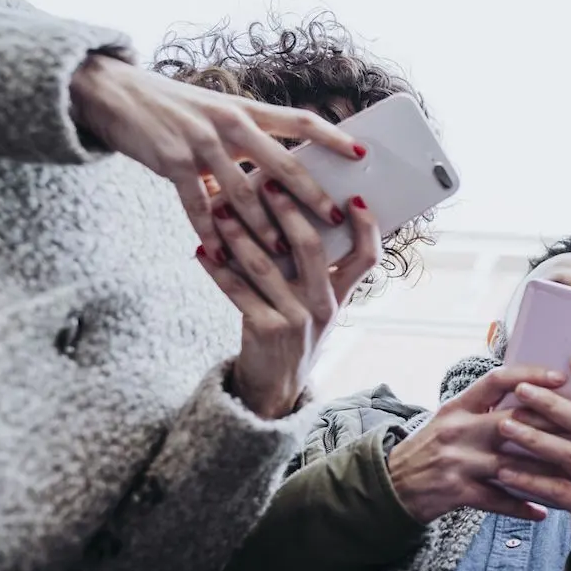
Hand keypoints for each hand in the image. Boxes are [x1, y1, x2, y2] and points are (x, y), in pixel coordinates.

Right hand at [69, 54, 365, 261]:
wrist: (113, 92)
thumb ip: (247, 140)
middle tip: (335, 218)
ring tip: (284, 253)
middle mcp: (229, 122)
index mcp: (245, 109)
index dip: (333, 137)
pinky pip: (198, 204)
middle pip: (281, 163)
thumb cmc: (172, 108)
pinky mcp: (172, 160)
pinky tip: (223, 254)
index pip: (300, 120)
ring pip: (243, 192)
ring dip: (264, 227)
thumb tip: (281, 173)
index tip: (363, 154)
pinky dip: (212, 232)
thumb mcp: (215, 113)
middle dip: (310, 195)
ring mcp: (200, 141)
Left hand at [197, 184, 379, 418]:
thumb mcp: (316, 306)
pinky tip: (202, 249)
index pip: (367, 258)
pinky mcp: (265, 331)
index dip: (366, 227)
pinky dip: (217, 269)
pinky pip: (237, 291)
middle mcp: (324, 306)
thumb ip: (314, 271)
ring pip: (267, 265)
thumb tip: (294, 216)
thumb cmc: (294, 334)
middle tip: (268, 182)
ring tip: (222, 209)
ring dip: (241, 234)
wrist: (274, 387)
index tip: (352, 197)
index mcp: (341, 296)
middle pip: (312, 248)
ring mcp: (296, 319)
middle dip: (289, 211)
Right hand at [386, 365, 570, 522]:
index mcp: (458, 406)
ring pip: (513, 463)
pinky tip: (544, 512)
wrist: (391, 486)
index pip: (497, 379)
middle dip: (553, 425)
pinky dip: (523, 506)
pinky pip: (498, 499)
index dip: (531, 376)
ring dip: (547, 471)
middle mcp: (458, 429)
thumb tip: (531, 395)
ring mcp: (458, 461)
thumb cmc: (429, 450)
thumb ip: (484, 408)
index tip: (561, 378)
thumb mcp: (450, 419)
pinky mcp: (456, 491)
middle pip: (514, 421)